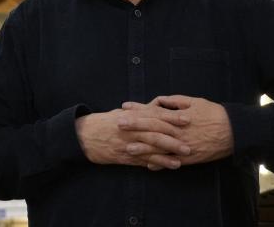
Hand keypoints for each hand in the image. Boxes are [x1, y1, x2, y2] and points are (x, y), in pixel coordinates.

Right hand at [75, 106, 190, 169]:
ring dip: (170, 151)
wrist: (83, 137)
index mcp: (129, 116)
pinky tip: (172, 165)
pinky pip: (146, 160)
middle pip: (156, 131)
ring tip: (185, 154)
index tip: (186, 118)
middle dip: (175, 135)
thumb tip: (154, 107)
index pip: (154, 115)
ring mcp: (128, 143)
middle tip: (191, 139)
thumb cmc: (102, 124)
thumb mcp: (118, 113)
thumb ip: (137, 111)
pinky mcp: (125, 156)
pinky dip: (160, 163)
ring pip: (152, 146)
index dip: (171, 117)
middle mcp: (130, 129)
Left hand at [122, 95, 232, 169]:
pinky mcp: (191, 157)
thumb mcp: (194, 102)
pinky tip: (149, 166)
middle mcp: (178, 131)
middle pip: (153, 128)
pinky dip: (161, 163)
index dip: (138, 110)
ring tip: (128, 149)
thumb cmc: (214, 113)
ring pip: (161, 147)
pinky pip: (173, 161)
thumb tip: (159, 101)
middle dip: (135, 126)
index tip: (124, 107)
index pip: (153, 112)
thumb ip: (175, 101)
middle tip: (118, 125)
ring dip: (144, 149)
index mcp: (178, 116)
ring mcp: (184, 145)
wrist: (235, 131)